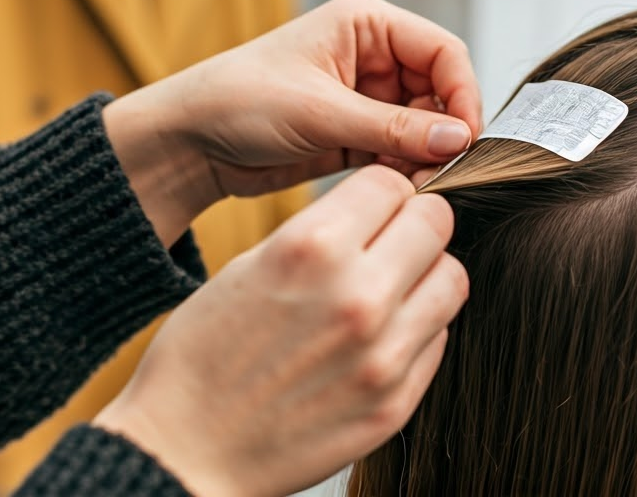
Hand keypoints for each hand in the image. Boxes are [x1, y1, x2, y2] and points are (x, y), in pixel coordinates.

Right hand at [92, 166, 468, 496]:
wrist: (184, 454)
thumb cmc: (203, 357)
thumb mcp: (248, 267)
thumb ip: (319, 234)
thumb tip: (376, 213)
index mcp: (312, 249)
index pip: (391, 183)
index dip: (382, 192)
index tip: (375, 206)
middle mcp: (358, 296)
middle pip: (435, 222)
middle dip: (415, 223)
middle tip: (392, 240)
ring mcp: (385, 354)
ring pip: (452, 278)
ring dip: (426, 275)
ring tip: (390, 289)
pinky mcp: (397, 402)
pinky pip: (438, 337)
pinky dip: (417, 328)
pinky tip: (377, 338)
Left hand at [103, 0, 481, 243]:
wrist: (190, 143)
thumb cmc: (238, 101)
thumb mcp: (319, 111)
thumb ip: (393, 126)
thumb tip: (458, 138)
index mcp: (366, 23)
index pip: (443, 50)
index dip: (462, 92)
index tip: (466, 137)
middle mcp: (373, 55)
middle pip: (441, 90)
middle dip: (444, 130)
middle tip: (443, 170)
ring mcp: (367, 97)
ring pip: (425, 126)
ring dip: (426, 155)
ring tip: (419, 184)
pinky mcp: (357, 134)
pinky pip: (401, 150)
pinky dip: (406, 170)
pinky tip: (400, 189)